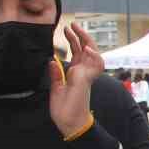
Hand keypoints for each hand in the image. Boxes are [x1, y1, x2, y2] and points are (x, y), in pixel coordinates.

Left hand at [49, 22, 104, 137]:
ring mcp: (86, 76)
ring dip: (87, 40)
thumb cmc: (64, 111)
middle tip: (71, 24)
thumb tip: (52, 61)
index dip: (73, 40)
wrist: (69, 124)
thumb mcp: (56, 89)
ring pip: (94, 53)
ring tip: (78, 30)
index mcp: (76, 74)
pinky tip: (86, 48)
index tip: (66, 29)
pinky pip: (96, 65)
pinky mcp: (86, 80)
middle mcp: (83, 73)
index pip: (78, 52)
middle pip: (86, 49)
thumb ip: (56, 75)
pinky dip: (94, 56)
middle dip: (80, 35)